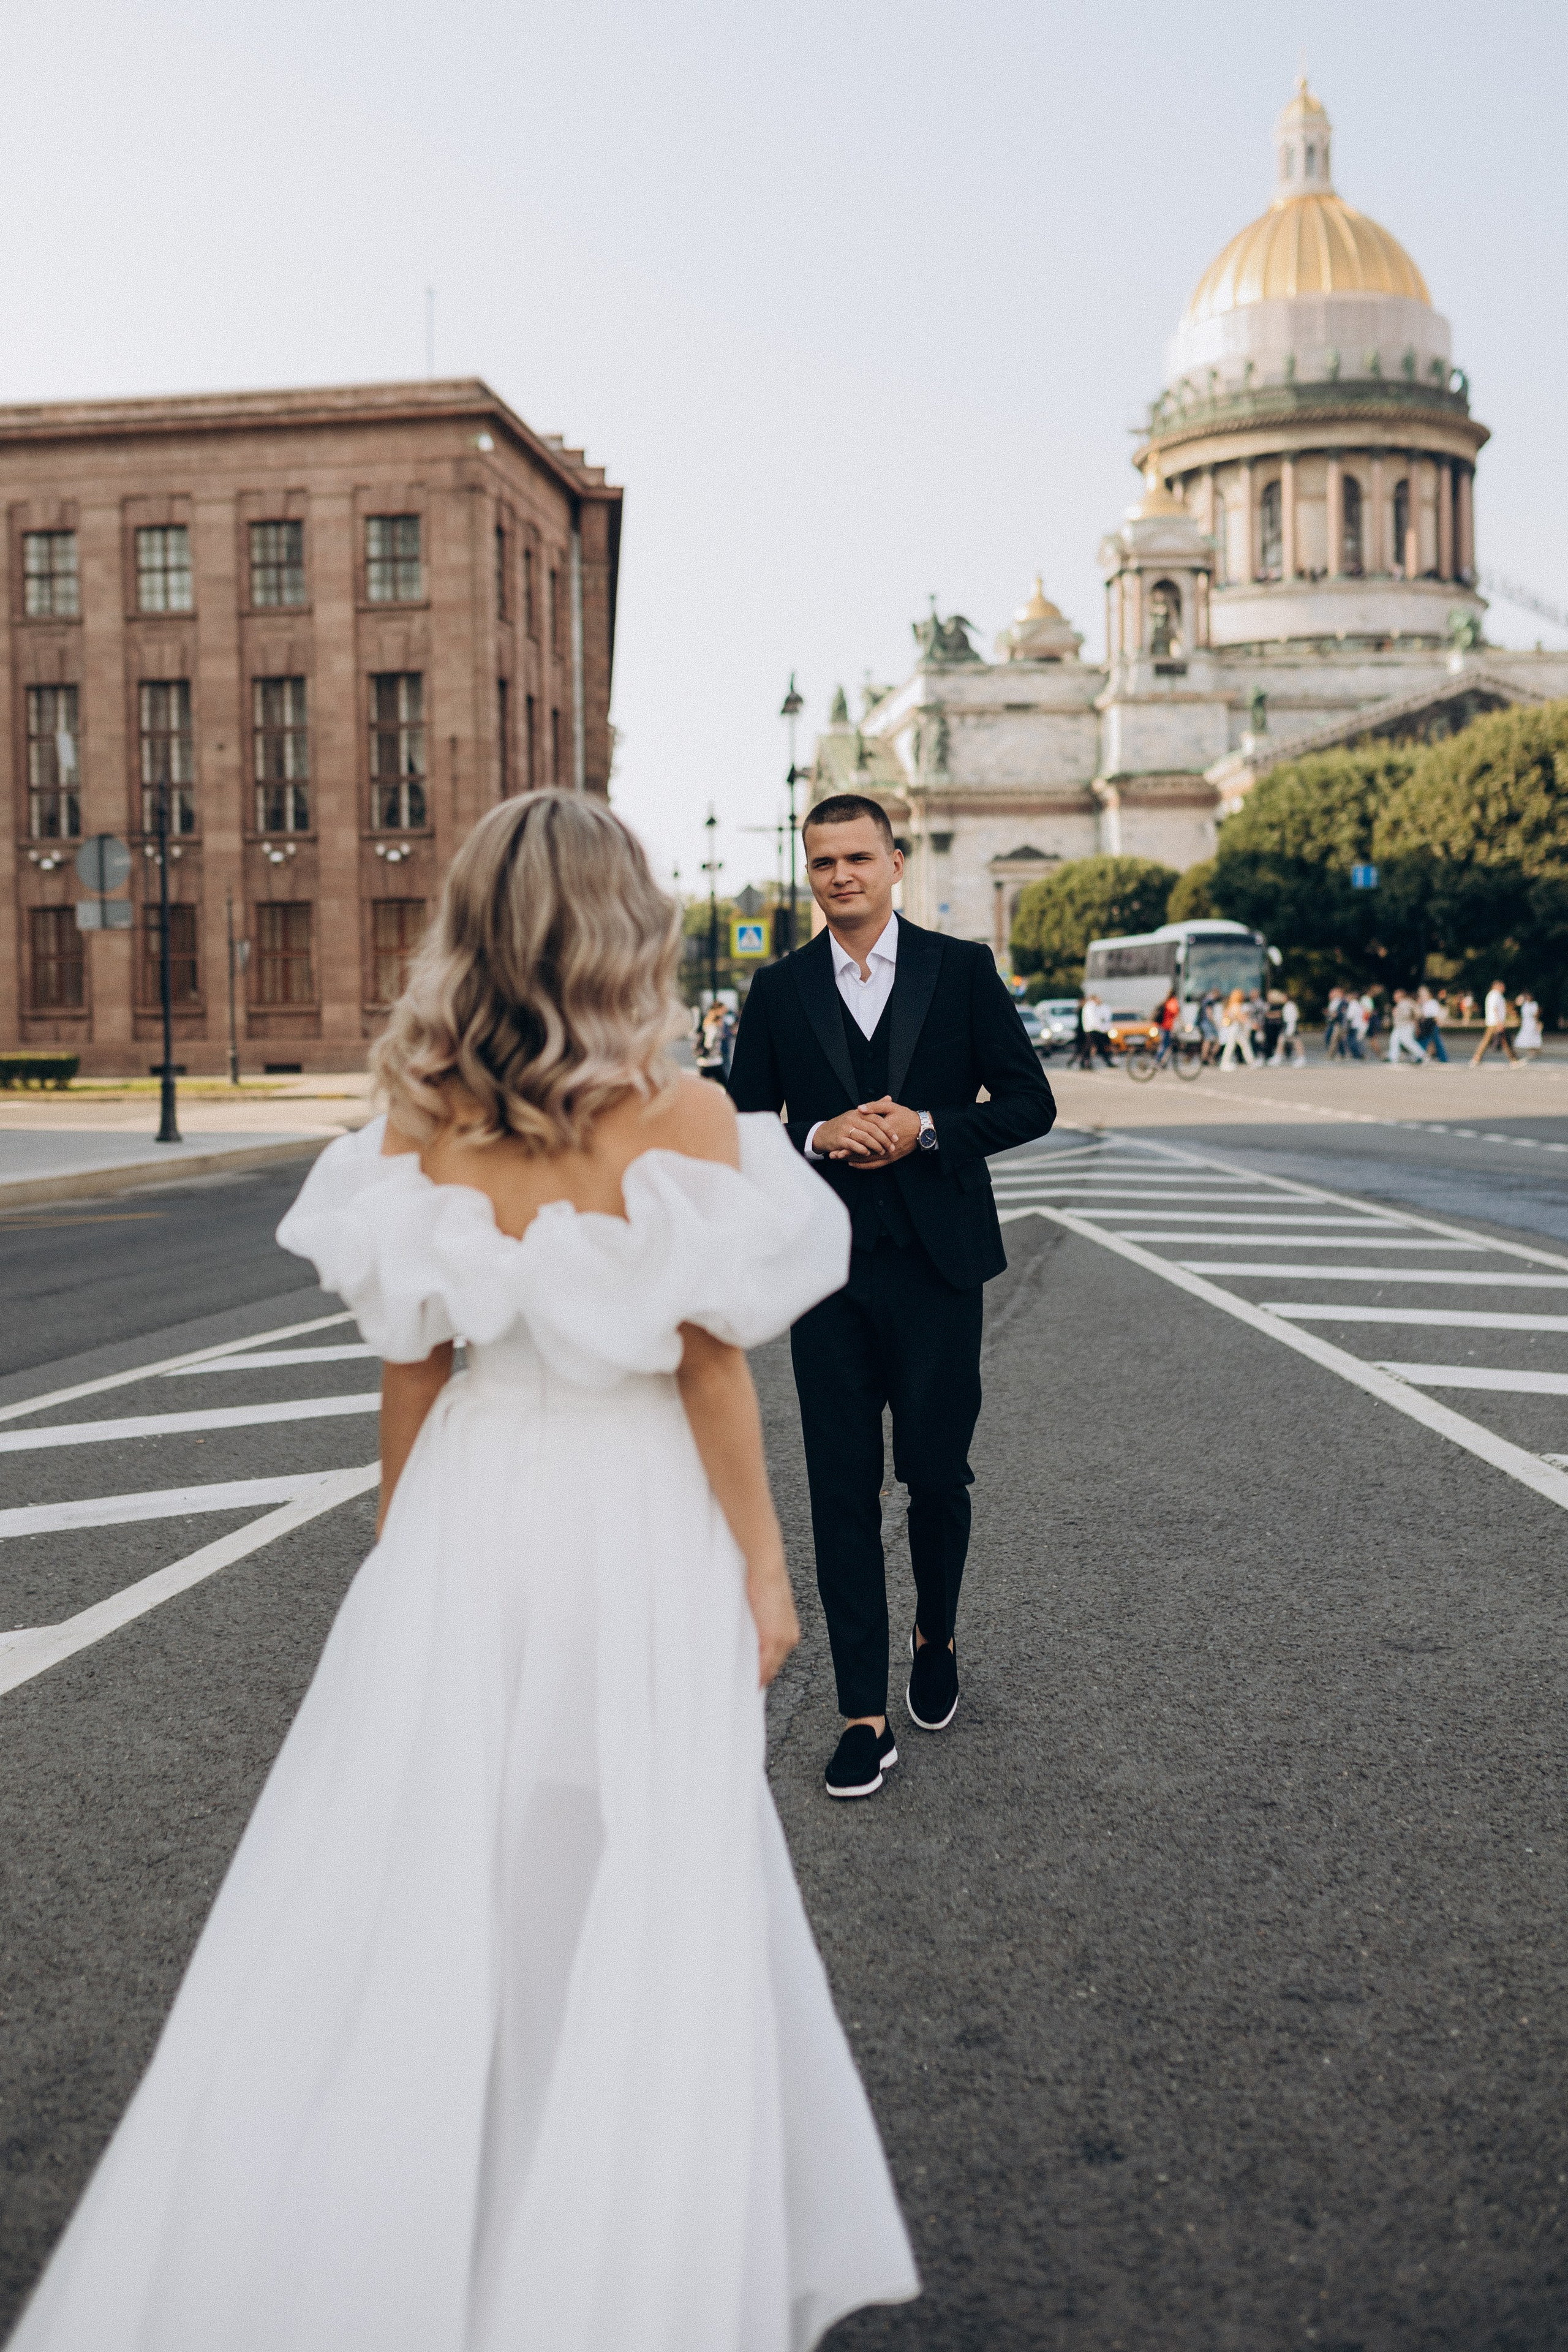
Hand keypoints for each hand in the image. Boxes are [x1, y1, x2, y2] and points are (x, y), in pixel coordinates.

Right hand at [747, 1550, 799, 1686]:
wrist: (767, 1571)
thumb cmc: (764, 1582)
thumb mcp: (767, 1608)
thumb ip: (764, 1623)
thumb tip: (754, 1631)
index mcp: (790, 1631)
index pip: (779, 1658)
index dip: (768, 1668)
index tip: (758, 1677)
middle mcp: (790, 1637)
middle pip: (775, 1665)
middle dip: (763, 1676)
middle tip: (750, 1686)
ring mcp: (782, 1639)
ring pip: (770, 1667)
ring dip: (759, 1678)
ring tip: (746, 1686)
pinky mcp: (771, 1638)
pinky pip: (763, 1663)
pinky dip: (757, 1674)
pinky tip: (750, 1681)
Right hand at [813, 1105, 896, 1159]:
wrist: (823, 1133)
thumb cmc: (844, 1124)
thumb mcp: (858, 1113)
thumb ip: (874, 1107)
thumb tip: (889, 1098)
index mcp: (858, 1113)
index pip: (877, 1119)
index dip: (888, 1129)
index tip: (896, 1138)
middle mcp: (852, 1119)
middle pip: (872, 1129)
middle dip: (884, 1139)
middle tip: (891, 1147)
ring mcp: (845, 1129)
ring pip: (864, 1137)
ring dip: (875, 1146)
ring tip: (881, 1151)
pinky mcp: (839, 1139)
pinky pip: (853, 1145)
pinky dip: (862, 1150)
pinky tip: (868, 1153)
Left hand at [839, 1097, 920, 1168]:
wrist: (923, 1129)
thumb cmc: (906, 1116)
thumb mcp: (891, 1107)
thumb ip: (874, 1106)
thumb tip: (859, 1108)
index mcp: (883, 1133)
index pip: (862, 1142)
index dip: (848, 1144)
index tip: (836, 1145)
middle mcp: (885, 1147)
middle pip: (861, 1154)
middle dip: (846, 1155)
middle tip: (833, 1155)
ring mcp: (888, 1155)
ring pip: (867, 1161)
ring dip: (852, 1161)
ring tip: (839, 1159)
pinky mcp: (891, 1159)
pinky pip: (875, 1165)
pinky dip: (863, 1165)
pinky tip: (853, 1163)